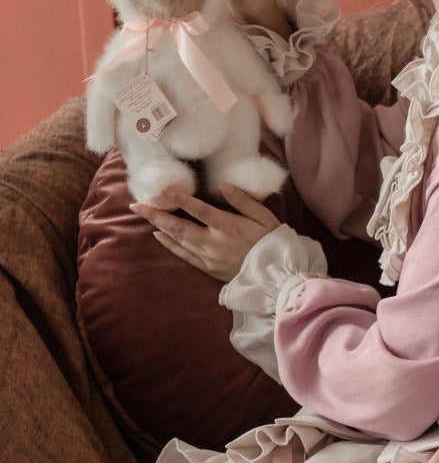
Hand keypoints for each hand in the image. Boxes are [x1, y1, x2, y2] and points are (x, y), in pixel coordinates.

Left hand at [130, 183, 279, 281]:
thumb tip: (223, 185)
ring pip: (178, 239)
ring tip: (143, 214)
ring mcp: (210, 257)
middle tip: (136, 205)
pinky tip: (158, 235)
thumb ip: (243, 201)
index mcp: (229, 226)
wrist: (277, 277)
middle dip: (156, 214)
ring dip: (159, 226)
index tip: (161, 190)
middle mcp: (214, 242)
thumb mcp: (265, 217)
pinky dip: (170, 245)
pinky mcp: (209, 269)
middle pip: (179, 226)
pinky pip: (184, 256)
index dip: (179, 199)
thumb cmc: (273, 243)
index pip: (198, 209)